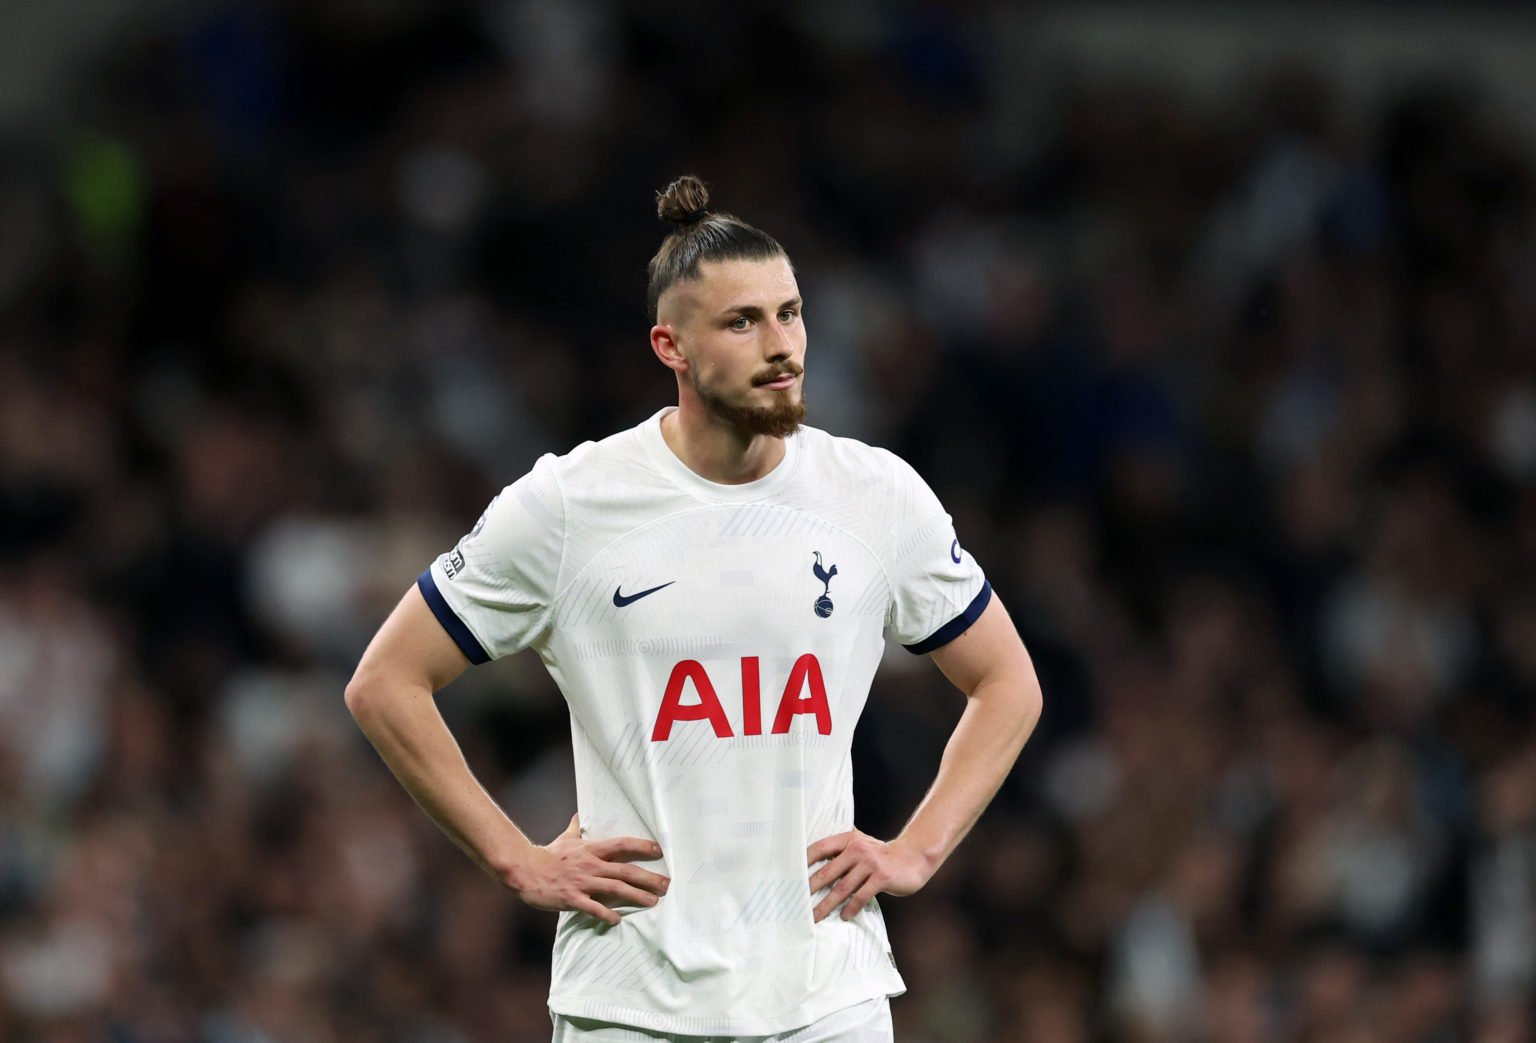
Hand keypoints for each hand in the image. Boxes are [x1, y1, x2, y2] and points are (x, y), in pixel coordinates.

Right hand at [509, 815, 669, 925]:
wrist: (525, 871)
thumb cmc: (547, 855)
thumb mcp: (565, 839)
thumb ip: (576, 829)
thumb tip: (579, 815)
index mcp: (590, 850)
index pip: (621, 845)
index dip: (641, 846)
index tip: (659, 850)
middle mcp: (590, 865)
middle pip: (625, 870)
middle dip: (648, 878)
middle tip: (666, 884)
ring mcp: (582, 883)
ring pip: (615, 889)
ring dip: (637, 896)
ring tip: (653, 902)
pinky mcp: (572, 899)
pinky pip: (593, 908)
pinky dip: (607, 914)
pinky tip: (619, 920)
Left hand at [806, 830, 932, 921]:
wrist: (913, 857)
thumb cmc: (882, 855)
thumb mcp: (862, 845)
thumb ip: (843, 851)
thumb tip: (815, 865)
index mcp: (849, 839)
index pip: (821, 847)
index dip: (804, 860)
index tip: (791, 875)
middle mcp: (858, 849)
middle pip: (827, 871)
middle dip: (810, 888)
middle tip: (797, 901)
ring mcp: (870, 863)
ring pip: (842, 888)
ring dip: (827, 904)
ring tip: (815, 916)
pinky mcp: (882, 877)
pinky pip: (861, 896)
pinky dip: (850, 908)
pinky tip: (844, 916)